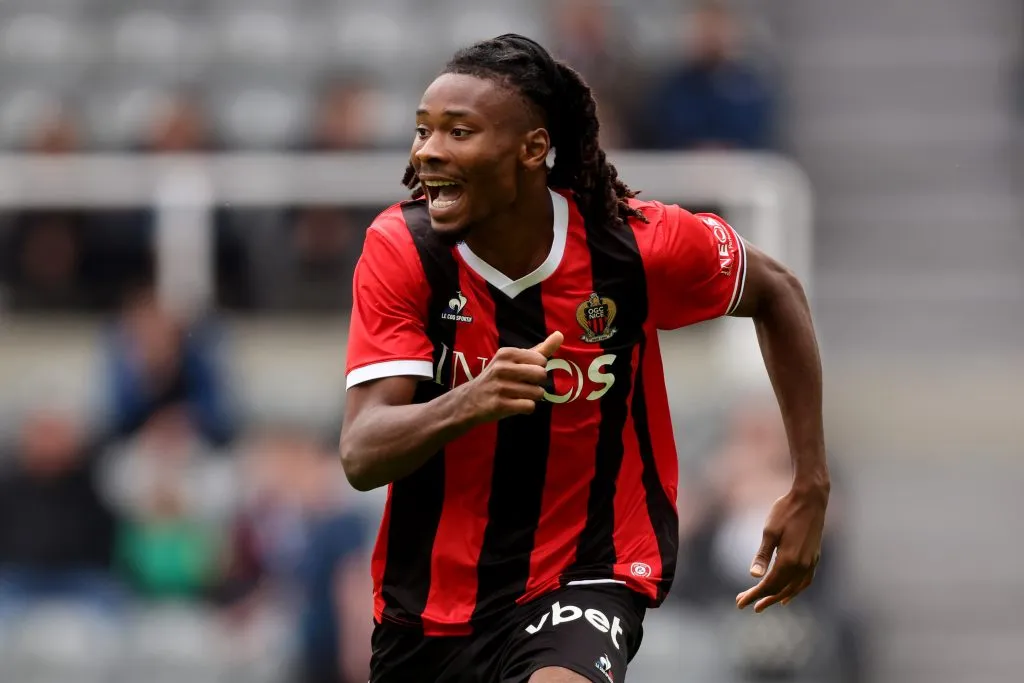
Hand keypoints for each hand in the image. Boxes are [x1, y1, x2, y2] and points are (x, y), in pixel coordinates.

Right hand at [461, 331, 562, 424]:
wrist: (469, 400)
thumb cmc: (497, 377)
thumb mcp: (514, 360)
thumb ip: (540, 349)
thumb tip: (560, 334)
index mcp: (507, 353)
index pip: (541, 360)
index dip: (537, 369)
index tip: (524, 373)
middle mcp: (502, 368)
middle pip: (541, 375)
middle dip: (537, 383)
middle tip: (522, 385)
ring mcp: (501, 387)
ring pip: (538, 393)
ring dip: (532, 397)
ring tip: (517, 395)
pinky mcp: (500, 405)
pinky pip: (529, 406)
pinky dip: (526, 408)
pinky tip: (515, 405)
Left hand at [736, 482, 827, 612]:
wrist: (811, 499)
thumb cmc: (786, 512)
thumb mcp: (770, 532)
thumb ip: (763, 556)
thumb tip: (753, 576)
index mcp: (789, 560)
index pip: (768, 585)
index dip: (753, 595)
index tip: (740, 603)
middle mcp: (802, 566)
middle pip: (779, 589)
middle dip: (762, 598)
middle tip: (745, 603)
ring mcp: (810, 563)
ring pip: (793, 589)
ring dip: (777, 597)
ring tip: (764, 603)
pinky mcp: (814, 558)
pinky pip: (804, 582)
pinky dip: (795, 591)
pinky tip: (788, 595)